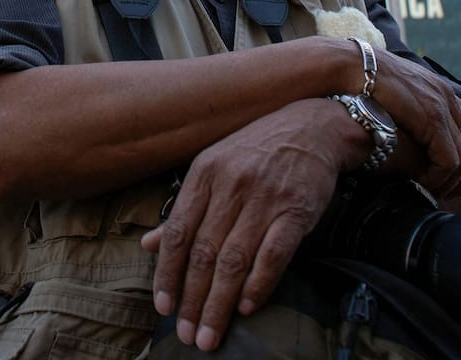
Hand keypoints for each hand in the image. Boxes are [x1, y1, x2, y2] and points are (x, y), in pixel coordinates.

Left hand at [140, 99, 364, 352]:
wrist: (313, 126)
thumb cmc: (258, 149)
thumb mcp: (214, 166)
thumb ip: (184, 208)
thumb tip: (147, 244)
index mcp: (205, 173)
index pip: (179, 233)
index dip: (167, 274)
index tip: (163, 307)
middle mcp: (232, 185)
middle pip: (204, 253)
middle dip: (192, 300)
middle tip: (187, 335)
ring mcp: (265, 198)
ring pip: (234, 260)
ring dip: (219, 303)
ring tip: (210, 335)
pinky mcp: (297, 210)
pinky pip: (274, 254)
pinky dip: (258, 284)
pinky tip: (245, 307)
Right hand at [372, 49, 460, 199]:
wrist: (354, 66)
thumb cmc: (365, 81)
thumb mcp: (396, 93)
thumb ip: (410, 107)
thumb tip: (406, 127)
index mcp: (440, 90)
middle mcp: (447, 97)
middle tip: (452, 190)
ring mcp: (442, 107)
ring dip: (451, 181)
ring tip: (434, 191)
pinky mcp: (432, 120)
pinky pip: (449, 161)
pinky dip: (440, 178)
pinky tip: (424, 184)